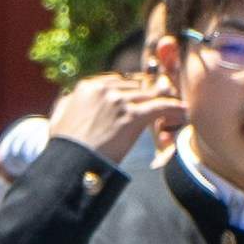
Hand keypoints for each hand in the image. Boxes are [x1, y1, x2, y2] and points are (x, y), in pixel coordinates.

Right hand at [47, 71, 170, 167]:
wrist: (70, 164)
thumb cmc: (65, 147)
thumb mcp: (59, 117)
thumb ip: (68, 103)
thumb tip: (69, 98)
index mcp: (88, 87)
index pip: (120, 80)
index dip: (134, 89)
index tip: (143, 95)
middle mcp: (104, 90)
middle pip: (137, 85)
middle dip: (150, 94)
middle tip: (163, 101)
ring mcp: (118, 102)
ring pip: (150, 94)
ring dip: (164, 101)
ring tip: (177, 108)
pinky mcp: (131, 116)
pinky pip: (160, 106)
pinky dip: (174, 108)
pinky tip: (183, 111)